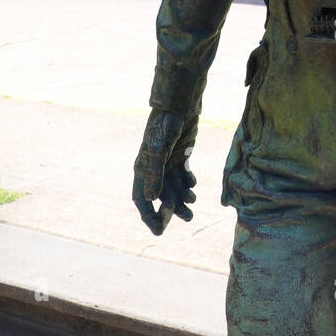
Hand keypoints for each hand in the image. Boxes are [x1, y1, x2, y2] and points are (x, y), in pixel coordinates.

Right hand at [132, 108, 197, 234]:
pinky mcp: (180, 156)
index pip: (142, 199)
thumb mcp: (160, 149)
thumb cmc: (166, 125)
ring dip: (184, 198)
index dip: (149, 216)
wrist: (180, 105)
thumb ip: (155, 174)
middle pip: (161, 197)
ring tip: (193, 205)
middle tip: (188, 218)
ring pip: (174, 188)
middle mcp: (153, 168)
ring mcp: (167, 162)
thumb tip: (150, 198)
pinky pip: (182, 177)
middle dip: (172, 210)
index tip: (160, 231)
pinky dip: (188, 183)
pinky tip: (193, 185)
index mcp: (143, 168)